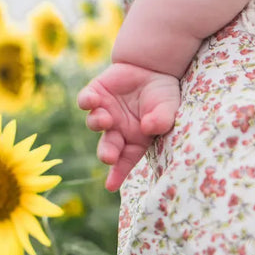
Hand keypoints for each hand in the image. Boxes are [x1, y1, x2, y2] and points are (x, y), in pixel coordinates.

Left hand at [77, 62, 180, 190]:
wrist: (152, 67)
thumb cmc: (163, 95)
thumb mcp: (169, 108)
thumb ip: (161, 120)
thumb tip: (148, 128)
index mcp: (135, 140)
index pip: (125, 161)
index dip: (118, 174)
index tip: (110, 186)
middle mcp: (117, 130)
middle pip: (108, 147)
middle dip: (107, 153)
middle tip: (109, 157)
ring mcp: (105, 112)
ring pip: (95, 123)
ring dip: (99, 123)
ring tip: (107, 119)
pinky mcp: (95, 94)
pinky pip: (86, 101)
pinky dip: (87, 102)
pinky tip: (92, 101)